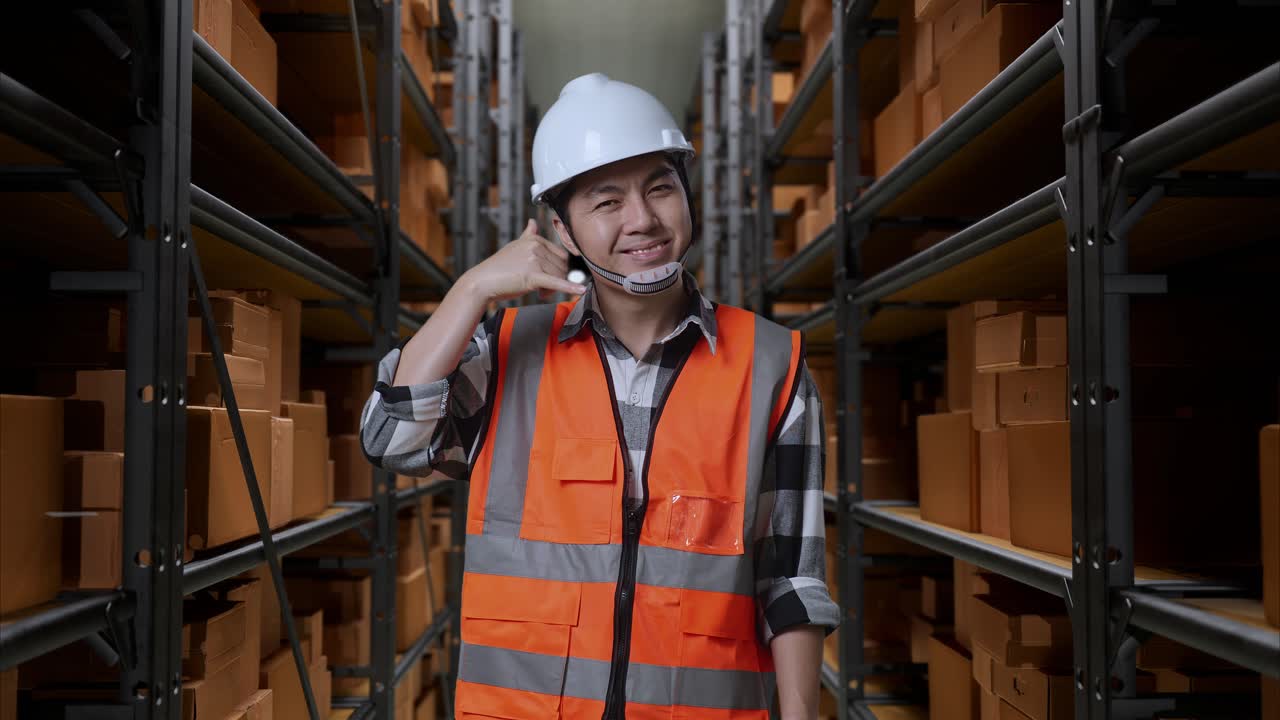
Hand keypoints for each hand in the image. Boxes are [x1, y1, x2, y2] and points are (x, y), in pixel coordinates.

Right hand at [460, 219, 587, 302]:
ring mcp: (535, 260)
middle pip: (562, 267)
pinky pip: (556, 283)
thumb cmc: (499, 268)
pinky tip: (580, 291)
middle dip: (556, 280)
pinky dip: (569, 288)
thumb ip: (528, 235)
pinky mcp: (533, 276)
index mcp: (535, 239)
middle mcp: (536, 247)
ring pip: (559, 277)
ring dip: (552, 288)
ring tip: (539, 292)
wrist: (482, 282)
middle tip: (542, 289)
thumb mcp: (515, 247)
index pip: (561, 255)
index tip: (547, 278)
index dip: (557, 269)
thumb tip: (533, 222)